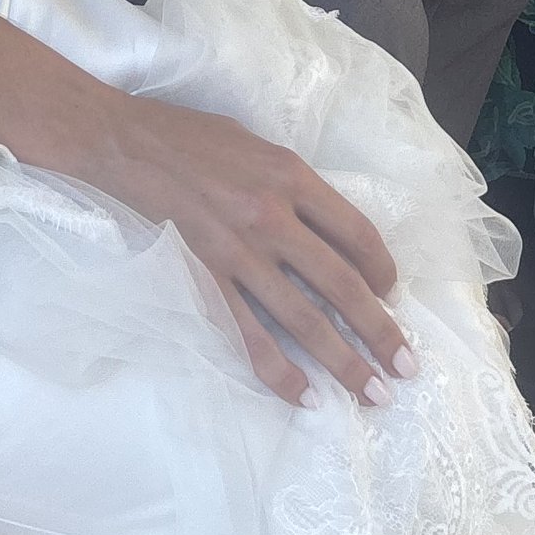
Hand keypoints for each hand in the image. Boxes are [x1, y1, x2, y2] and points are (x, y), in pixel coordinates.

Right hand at [95, 91, 411, 406]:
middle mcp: (273, 217)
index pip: (356, 233)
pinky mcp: (206, 277)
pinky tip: (304, 396)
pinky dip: (278, 370)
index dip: (383, 270)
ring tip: (373, 395)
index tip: (392, 295)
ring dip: (343, 361)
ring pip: (303, 319)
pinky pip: (248, 333)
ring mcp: (238, 253)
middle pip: (342, 285)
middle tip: (407, 369)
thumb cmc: (193, 138)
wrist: (127, 144)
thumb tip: (330, 231)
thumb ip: (295, 187)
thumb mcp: (259, 146)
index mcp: (291, 177)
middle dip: (381, 332)